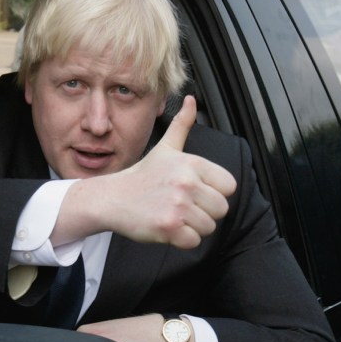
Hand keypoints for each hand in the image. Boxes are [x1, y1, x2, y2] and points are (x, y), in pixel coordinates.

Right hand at [106, 95, 235, 248]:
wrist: (112, 198)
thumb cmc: (142, 176)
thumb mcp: (165, 148)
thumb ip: (183, 125)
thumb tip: (191, 99)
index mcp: (192, 164)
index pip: (229, 187)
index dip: (213, 192)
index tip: (193, 191)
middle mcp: (187, 183)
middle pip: (221, 210)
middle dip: (204, 212)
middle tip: (181, 206)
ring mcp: (178, 206)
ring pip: (209, 227)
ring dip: (192, 227)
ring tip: (172, 215)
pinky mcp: (169, 227)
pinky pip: (194, 242)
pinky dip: (181, 240)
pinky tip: (166, 228)